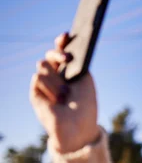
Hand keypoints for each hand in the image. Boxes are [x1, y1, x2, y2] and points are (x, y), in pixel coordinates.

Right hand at [30, 33, 100, 152]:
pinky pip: (38, 78)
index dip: (62, 42)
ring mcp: (44, 84)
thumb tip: (69, 49)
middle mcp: (55, 76)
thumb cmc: (85, 104)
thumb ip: (77, 64)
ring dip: (57, 79)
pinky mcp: (35, 92)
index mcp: (68, 71)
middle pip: (49, 55)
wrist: (78, 127)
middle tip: (67, 57)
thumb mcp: (85, 80)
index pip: (61, 51)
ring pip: (43, 64)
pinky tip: (57, 99)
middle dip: (58, 52)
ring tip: (65, 95)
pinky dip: (50, 88)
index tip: (67, 35)